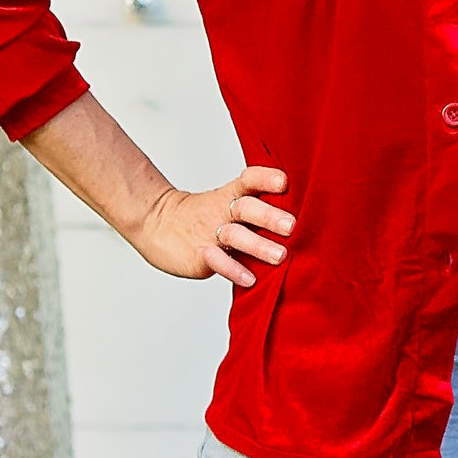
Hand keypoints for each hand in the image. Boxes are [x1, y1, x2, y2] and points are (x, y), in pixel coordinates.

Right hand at [129, 166, 293, 285]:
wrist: (155, 224)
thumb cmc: (203, 216)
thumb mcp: (226, 203)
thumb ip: (257, 208)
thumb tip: (303, 217)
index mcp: (231, 195)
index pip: (250, 181)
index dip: (266, 179)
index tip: (284, 182)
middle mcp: (222, 211)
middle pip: (246, 208)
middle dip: (269, 215)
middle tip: (291, 225)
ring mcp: (210, 233)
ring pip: (235, 235)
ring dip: (258, 245)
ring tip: (280, 256)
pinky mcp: (199, 255)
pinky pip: (217, 261)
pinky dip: (233, 269)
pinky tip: (249, 278)